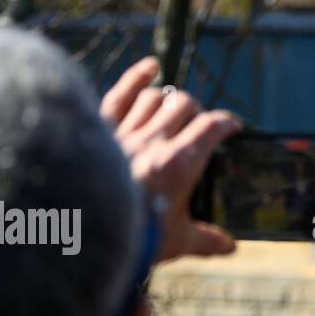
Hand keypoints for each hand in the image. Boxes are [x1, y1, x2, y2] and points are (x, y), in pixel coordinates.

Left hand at [100, 56, 241, 262]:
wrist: (82, 234)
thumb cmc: (135, 239)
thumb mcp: (176, 242)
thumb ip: (206, 241)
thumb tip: (230, 247)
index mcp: (178, 164)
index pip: (211, 128)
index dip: (227, 123)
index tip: (233, 127)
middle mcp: (153, 141)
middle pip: (184, 105)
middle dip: (198, 111)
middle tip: (200, 124)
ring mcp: (124, 132)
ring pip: (154, 98)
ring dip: (169, 99)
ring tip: (175, 108)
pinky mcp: (99, 131)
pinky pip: (119, 95)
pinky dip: (136, 78)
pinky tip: (150, 68)